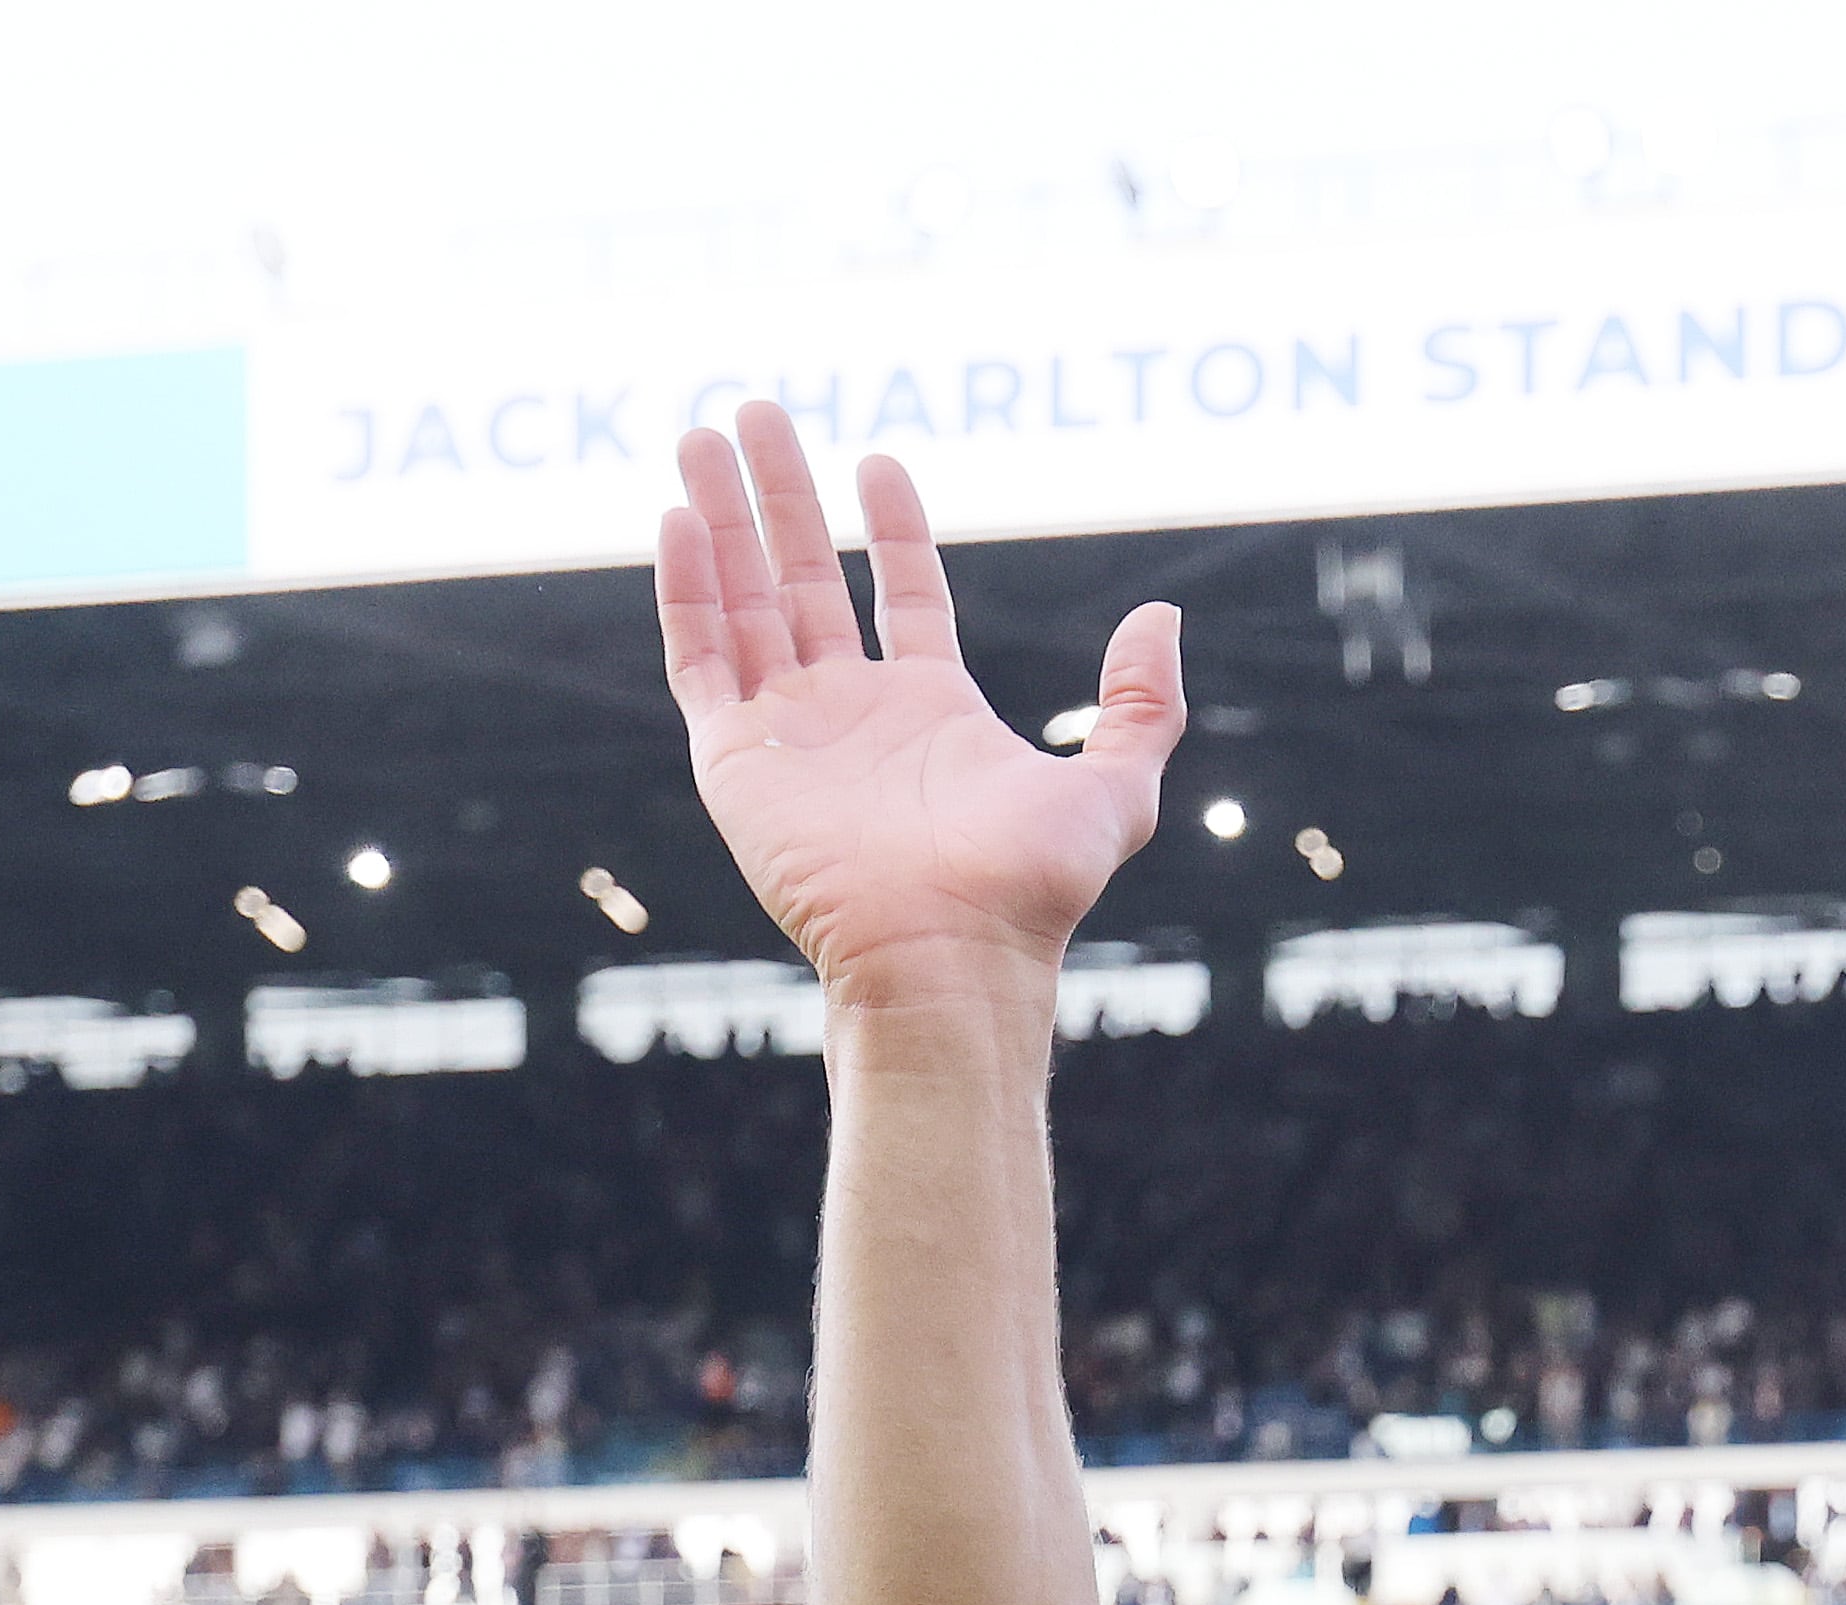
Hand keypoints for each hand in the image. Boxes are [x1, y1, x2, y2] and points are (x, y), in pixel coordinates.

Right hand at [658, 407, 1182, 1012]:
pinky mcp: (736, 758)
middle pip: (806, 580)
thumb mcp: (1115, 788)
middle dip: (782, 497)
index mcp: (930, 712)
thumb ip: (1142, 705)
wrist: (949, 952)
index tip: (876, 460)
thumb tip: (1164, 616)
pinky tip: (682, 517)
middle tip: (757, 411)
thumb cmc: (1031, 887)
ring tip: (704, 435)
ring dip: (722, 517)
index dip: (892, 529)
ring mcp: (790, 733)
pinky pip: (700, 657)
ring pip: (744, 601)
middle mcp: (854, 714)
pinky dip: (687, 587)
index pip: (902, 597)